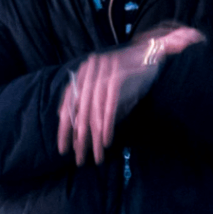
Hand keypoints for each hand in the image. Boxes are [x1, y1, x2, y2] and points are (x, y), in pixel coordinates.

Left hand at [57, 24, 204, 165]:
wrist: (149, 54)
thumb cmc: (127, 77)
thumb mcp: (106, 93)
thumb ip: (92, 109)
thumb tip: (78, 136)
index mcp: (83, 73)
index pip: (68, 105)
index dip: (64, 128)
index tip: (63, 149)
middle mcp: (90, 71)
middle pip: (79, 111)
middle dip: (78, 138)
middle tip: (78, 159)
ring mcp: (103, 73)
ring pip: (94, 112)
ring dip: (94, 137)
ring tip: (96, 156)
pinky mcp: (118, 77)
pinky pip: (109, 106)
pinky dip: (107, 126)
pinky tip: (106, 142)